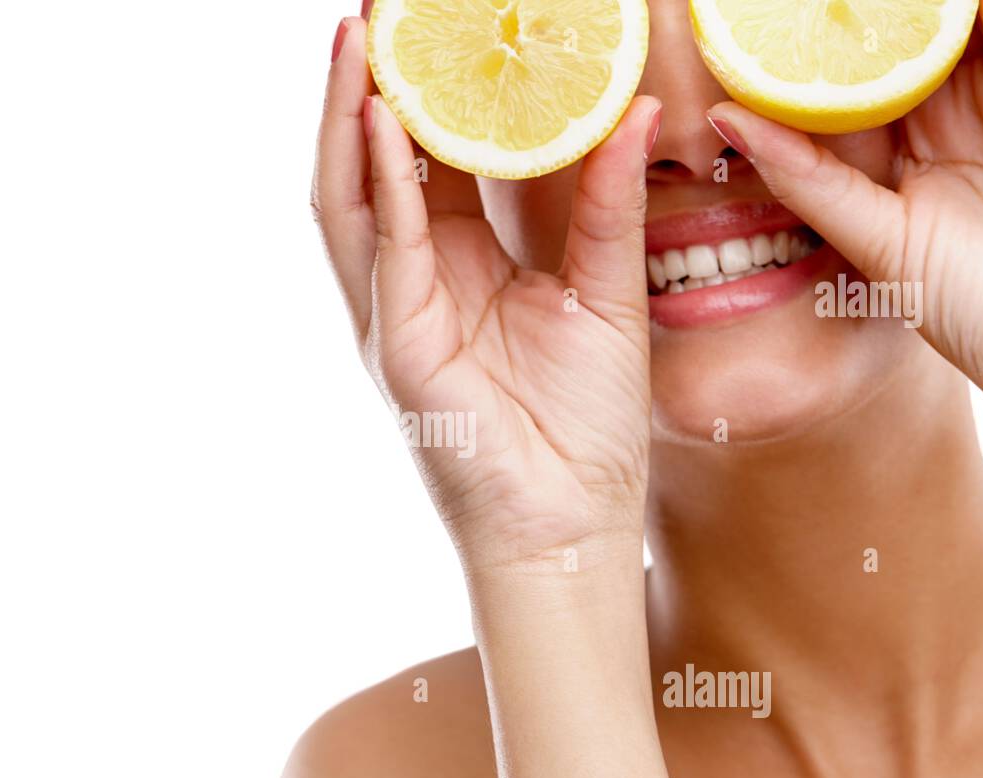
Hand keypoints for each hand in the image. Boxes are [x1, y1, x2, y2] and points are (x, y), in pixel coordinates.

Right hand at [314, 17, 661, 571]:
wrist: (572, 520)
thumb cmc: (585, 424)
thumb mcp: (605, 293)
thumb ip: (608, 205)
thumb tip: (635, 113)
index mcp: (462, 265)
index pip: (434, 159)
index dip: (432, 90)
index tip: (444, 20)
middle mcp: (416, 280)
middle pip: (377, 162)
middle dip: (374, 83)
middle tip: (381, 5)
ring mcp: (396, 311)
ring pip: (352, 194)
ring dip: (347, 114)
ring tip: (358, 34)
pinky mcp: (397, 344)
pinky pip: (380, 248)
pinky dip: (376, 182)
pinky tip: (378, 119)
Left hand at [706, 0, 982, 420]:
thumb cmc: (972, 307)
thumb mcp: (873, 238)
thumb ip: (806, 178)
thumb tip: (727, 120)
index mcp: (905, 145)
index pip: (848, 78)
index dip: (809, 45)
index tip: (756, 18)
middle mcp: (954, 114)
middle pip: (899, 40)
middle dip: (856, 13)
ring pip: (956, 27)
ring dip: (913, 4)